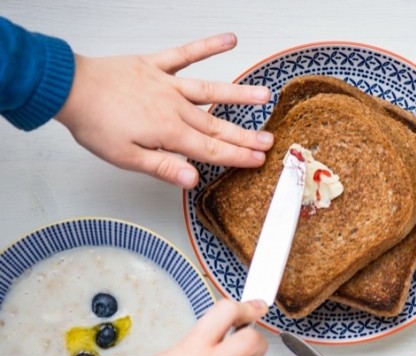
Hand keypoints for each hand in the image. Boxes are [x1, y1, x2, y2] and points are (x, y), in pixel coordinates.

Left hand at [55, 33, 273, 188]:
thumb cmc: (95, 123)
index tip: (259, 161)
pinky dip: (208, 45)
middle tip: (270, 141)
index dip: (238, 157)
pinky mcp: (156, 66)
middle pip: (217, 125)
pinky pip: (185, 54)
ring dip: (239, 94)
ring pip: (211, 91)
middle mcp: (175, 107)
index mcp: (169, 133)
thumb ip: (163, 167)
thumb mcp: (126, 157)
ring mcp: (168, 84)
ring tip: (265, 96)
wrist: (68, 88)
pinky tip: (230, 39)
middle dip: (246, 135)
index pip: (212, 149)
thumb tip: (194, 179)